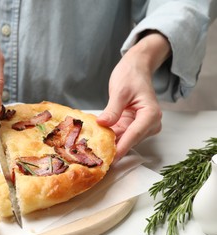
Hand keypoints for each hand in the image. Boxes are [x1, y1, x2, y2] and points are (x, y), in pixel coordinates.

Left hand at [97, 31, 170, 161]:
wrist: (136, 68)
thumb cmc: (131, 75)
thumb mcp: (120, 91)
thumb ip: (113, 109)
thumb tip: (103, 124)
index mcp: (150, 114)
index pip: (134, 134)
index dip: (122, 147)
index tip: (111, 159)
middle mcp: (149, 123)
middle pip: (130, 140)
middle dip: (113, 148)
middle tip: (96, 159)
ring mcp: (141, 126)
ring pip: (124, 139)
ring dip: (109, 143)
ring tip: (92, 152)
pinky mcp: (133, 126)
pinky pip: (120, 134)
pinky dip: (109, 137)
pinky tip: (96, 141)